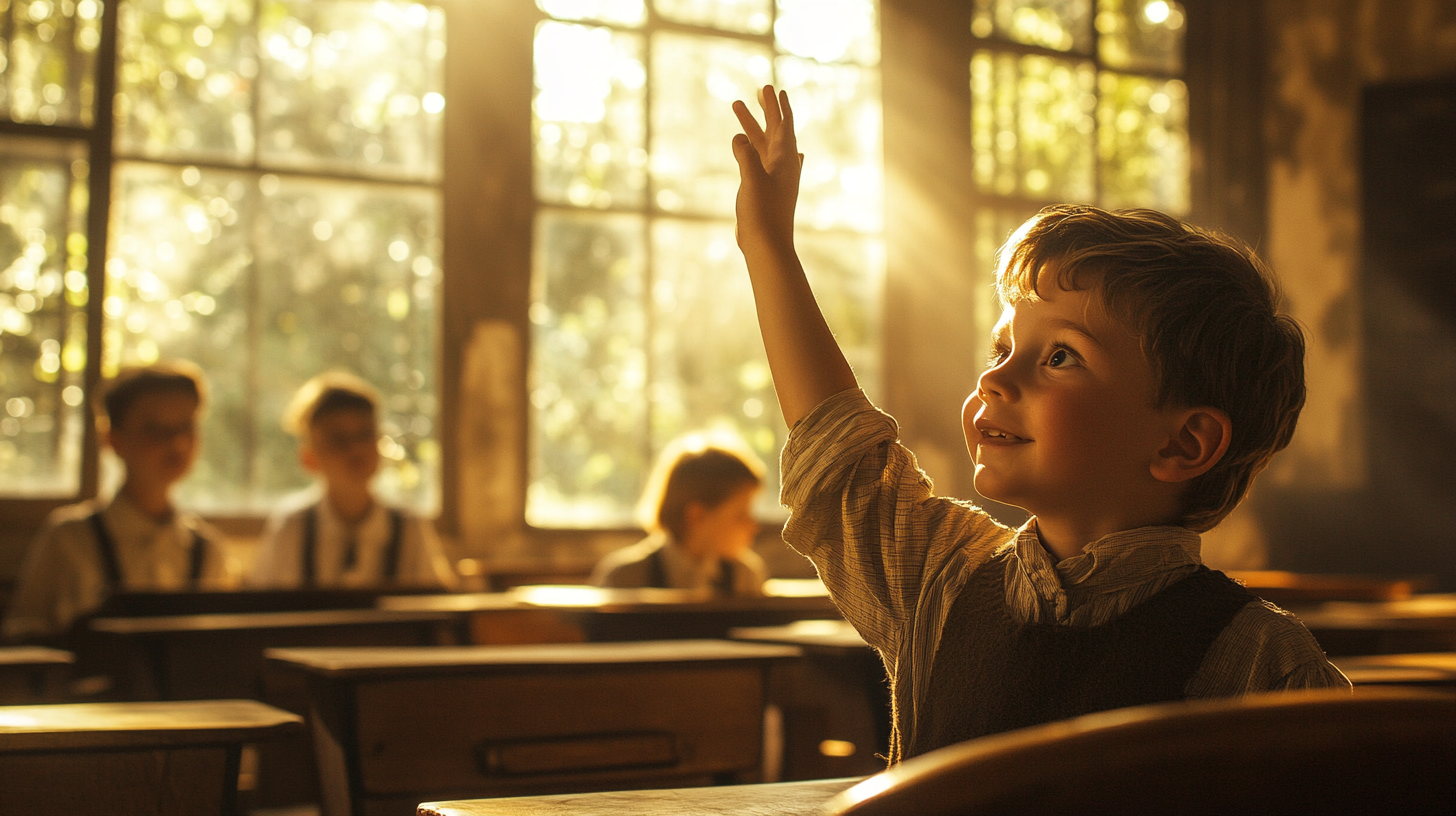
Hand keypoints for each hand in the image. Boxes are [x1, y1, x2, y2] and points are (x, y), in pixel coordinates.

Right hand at [732, 85, 802, 258]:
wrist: (767, 245)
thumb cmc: (762, 213)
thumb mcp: (752, 181)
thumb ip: (746, 156)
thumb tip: (739, 137)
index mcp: (784, 160)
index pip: (782, 125)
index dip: (777, 106)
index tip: (772, 88)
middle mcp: (782, 166)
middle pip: (774, 130)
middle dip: (766, 110)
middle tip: (760, 90)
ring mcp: (774, 177)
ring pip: (763, 143)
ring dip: (752, 125)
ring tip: (736, 107)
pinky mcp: (764, 189)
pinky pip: (763, 159)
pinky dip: (759, 146)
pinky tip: (762, 147)